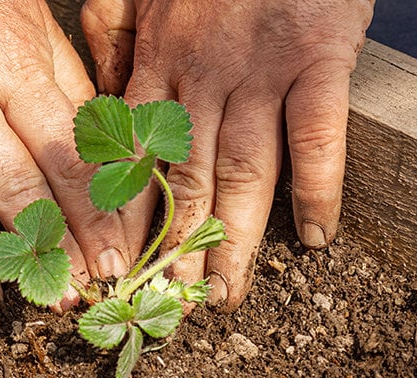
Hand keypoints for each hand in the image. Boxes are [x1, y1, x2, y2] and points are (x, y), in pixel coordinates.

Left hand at [82, 0, 373, 311]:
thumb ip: (113, 36)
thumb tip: (98, 95)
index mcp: (157, 60)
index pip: (133, 155)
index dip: (127, 215)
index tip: (120, 263)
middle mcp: (204, 75)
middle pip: (185, 177)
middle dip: (176, 245)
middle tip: (172, 302)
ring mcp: (262, 71)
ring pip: (242, 171)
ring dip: (234, 239)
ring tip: (226, 294)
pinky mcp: (319, 60)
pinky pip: (318, 137)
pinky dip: (318, 190)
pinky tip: (316, 238)